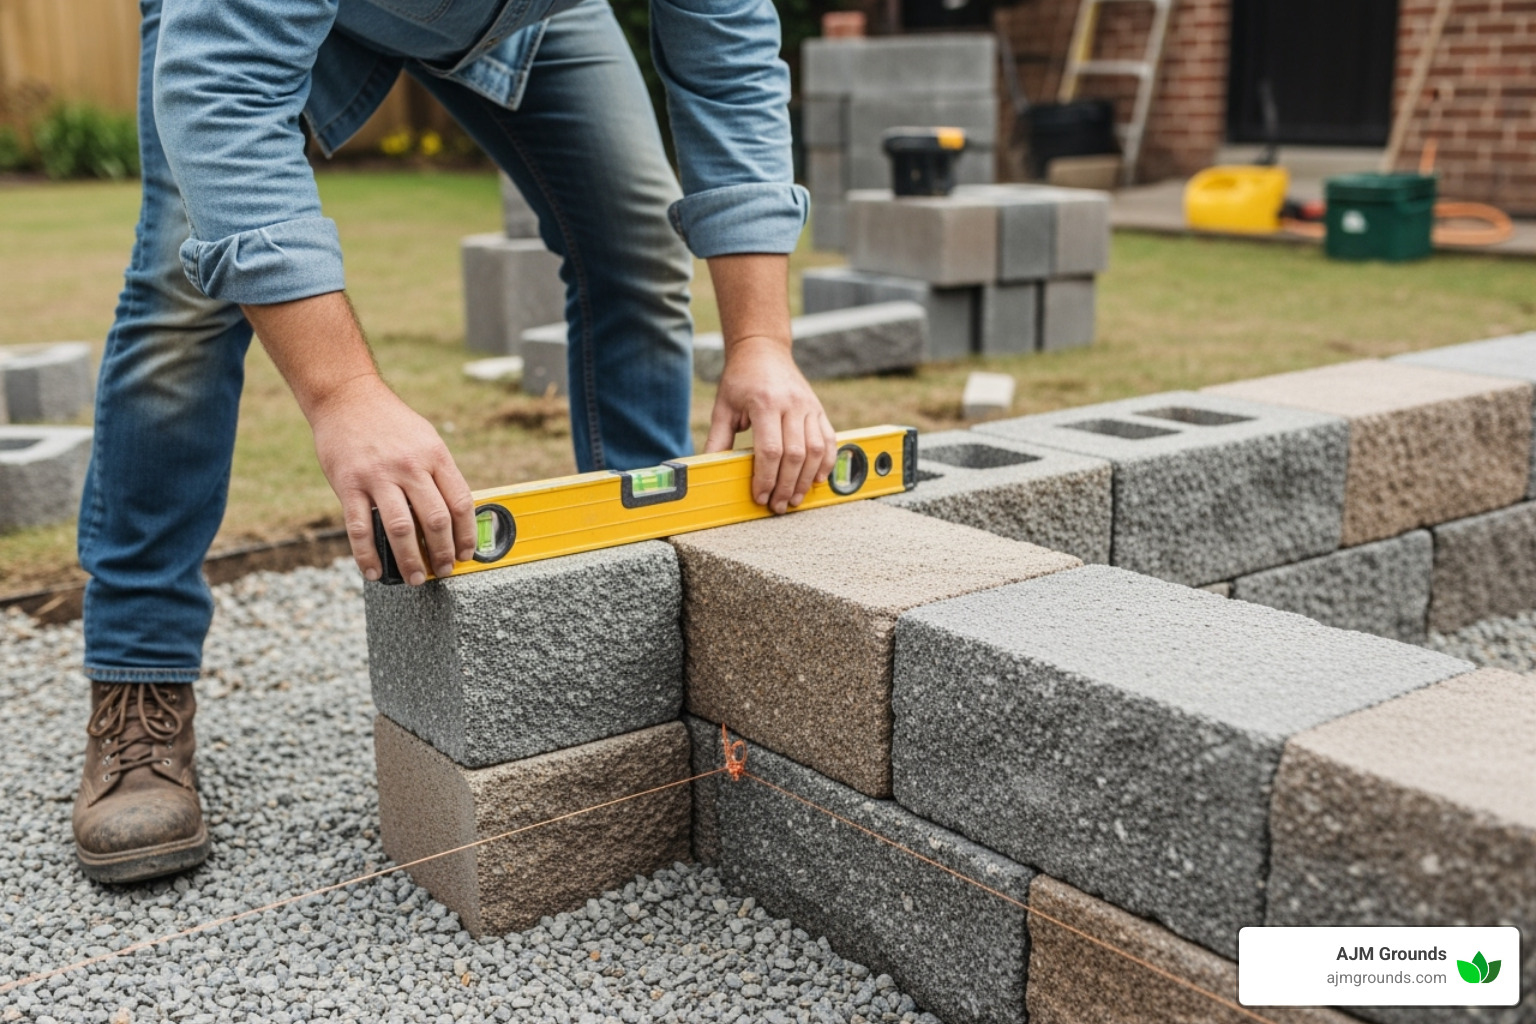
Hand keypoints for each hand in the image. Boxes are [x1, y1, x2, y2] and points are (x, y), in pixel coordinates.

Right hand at [309, 375, 476, 584]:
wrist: (347, 397)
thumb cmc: (390, 422)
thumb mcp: (425, 439)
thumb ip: (438, 473)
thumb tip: (454, 514)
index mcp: (435, 455)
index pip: (461, 502)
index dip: (467, 534)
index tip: (467, 553)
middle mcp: (410, 466)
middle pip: (436, 519)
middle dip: (443, 552)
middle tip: (444, 571)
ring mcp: (378, 476)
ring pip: (401, 529)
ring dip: (410, 560)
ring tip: (415, 578)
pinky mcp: (349, 484)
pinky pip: (360, 528)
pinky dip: (368, 556)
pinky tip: (374, 572)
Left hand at [705, 335, 837, 513]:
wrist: (762, 349)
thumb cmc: (740, 379)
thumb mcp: (723, 407)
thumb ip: (718, 439)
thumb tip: (709, 470)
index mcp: (764, 403)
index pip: (770, 450)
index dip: (766, 478)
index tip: (760, 496)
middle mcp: (791, 404)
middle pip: (795, 455)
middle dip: (787, 486)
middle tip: (778, 506)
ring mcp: (808, 406)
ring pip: (816, 450)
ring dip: (806, 479)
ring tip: (795, 498)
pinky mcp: (818, 409)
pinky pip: (829, 440)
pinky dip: (826, 462)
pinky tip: (817, 479)